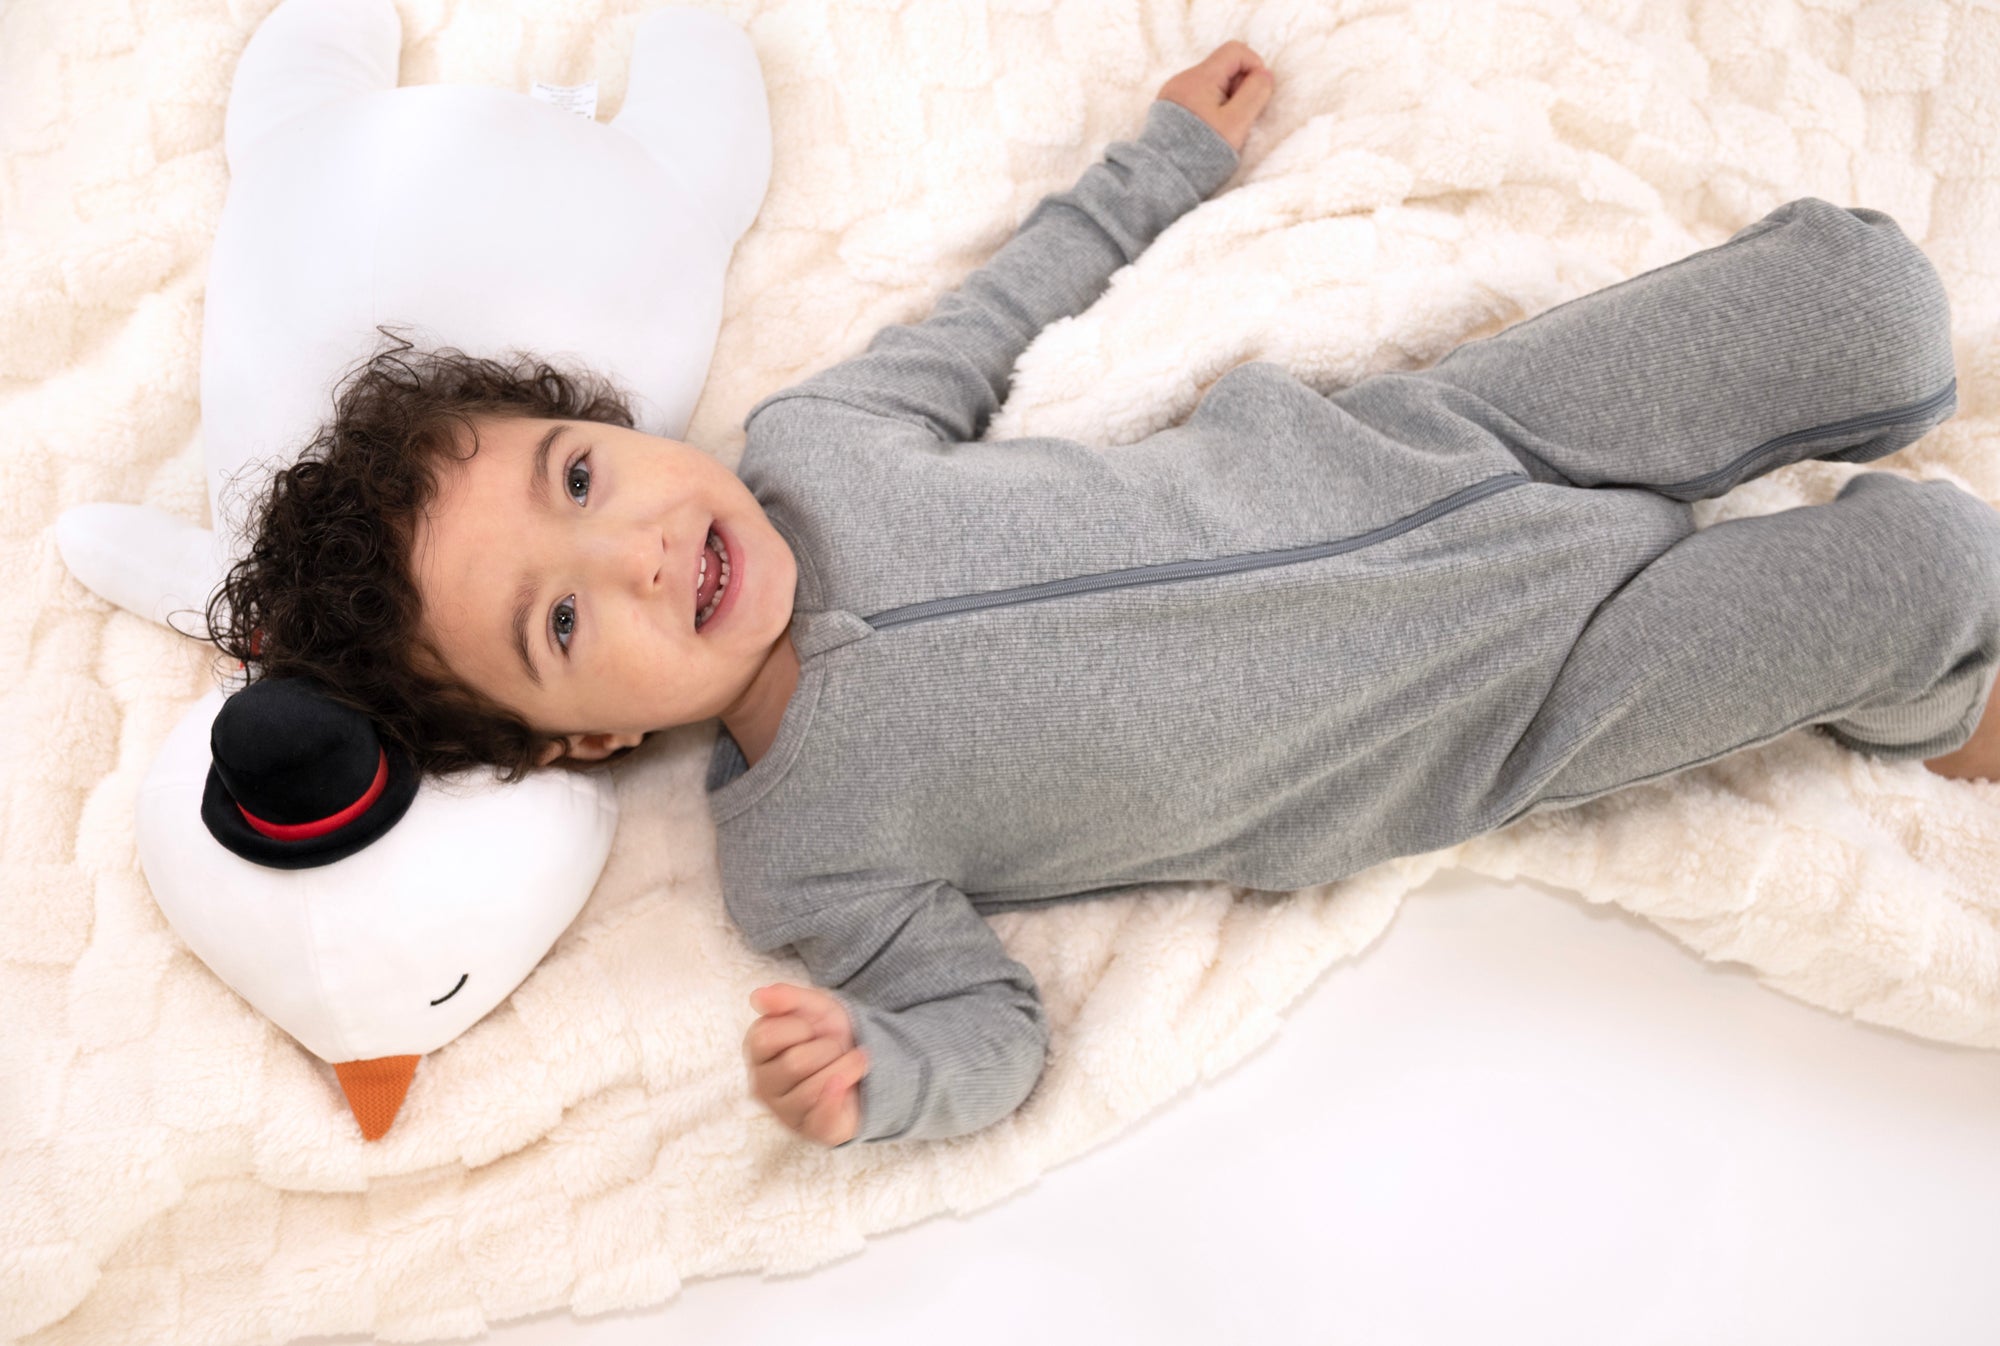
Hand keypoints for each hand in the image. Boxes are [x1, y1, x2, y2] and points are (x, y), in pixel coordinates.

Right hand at [744, 981, 868, 1146]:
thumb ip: (786, 998)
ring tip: (847, 1063)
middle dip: (828, 1048)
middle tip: (833, 1047)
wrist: (864, 1058)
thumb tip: (757, 996)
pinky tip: (847, 1084)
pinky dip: (839, 1098)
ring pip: (814, 1089)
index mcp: (757, 1051)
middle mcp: (763, 1084)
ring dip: (844, 1067)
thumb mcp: (813, 1006)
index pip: (767, 1037)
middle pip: (795, 1064)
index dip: (801, 1026)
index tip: (811, 1028)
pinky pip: (822, 1119)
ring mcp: (784, 1111)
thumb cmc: (828, 1034)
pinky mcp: (810, 1131)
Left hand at [1157, 40, 1274, 155]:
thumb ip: (1255, 94)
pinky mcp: (1169, 110)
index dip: (1254, 67)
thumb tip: (1264, 74)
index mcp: (1199, 78)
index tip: (1256, 94)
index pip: (1235, 51)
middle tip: (1238, 117)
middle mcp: (1183, 80)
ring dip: (1226, 100)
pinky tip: (1208, 132)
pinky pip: (1198, 98)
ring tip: (1222, 128)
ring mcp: (1174, 94)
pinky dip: (1210, 109)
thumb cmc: (1200, 154)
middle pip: (1223, 66)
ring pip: (1212, 84)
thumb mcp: (1236, 123)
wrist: (1161, 180)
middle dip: (1239, 87)